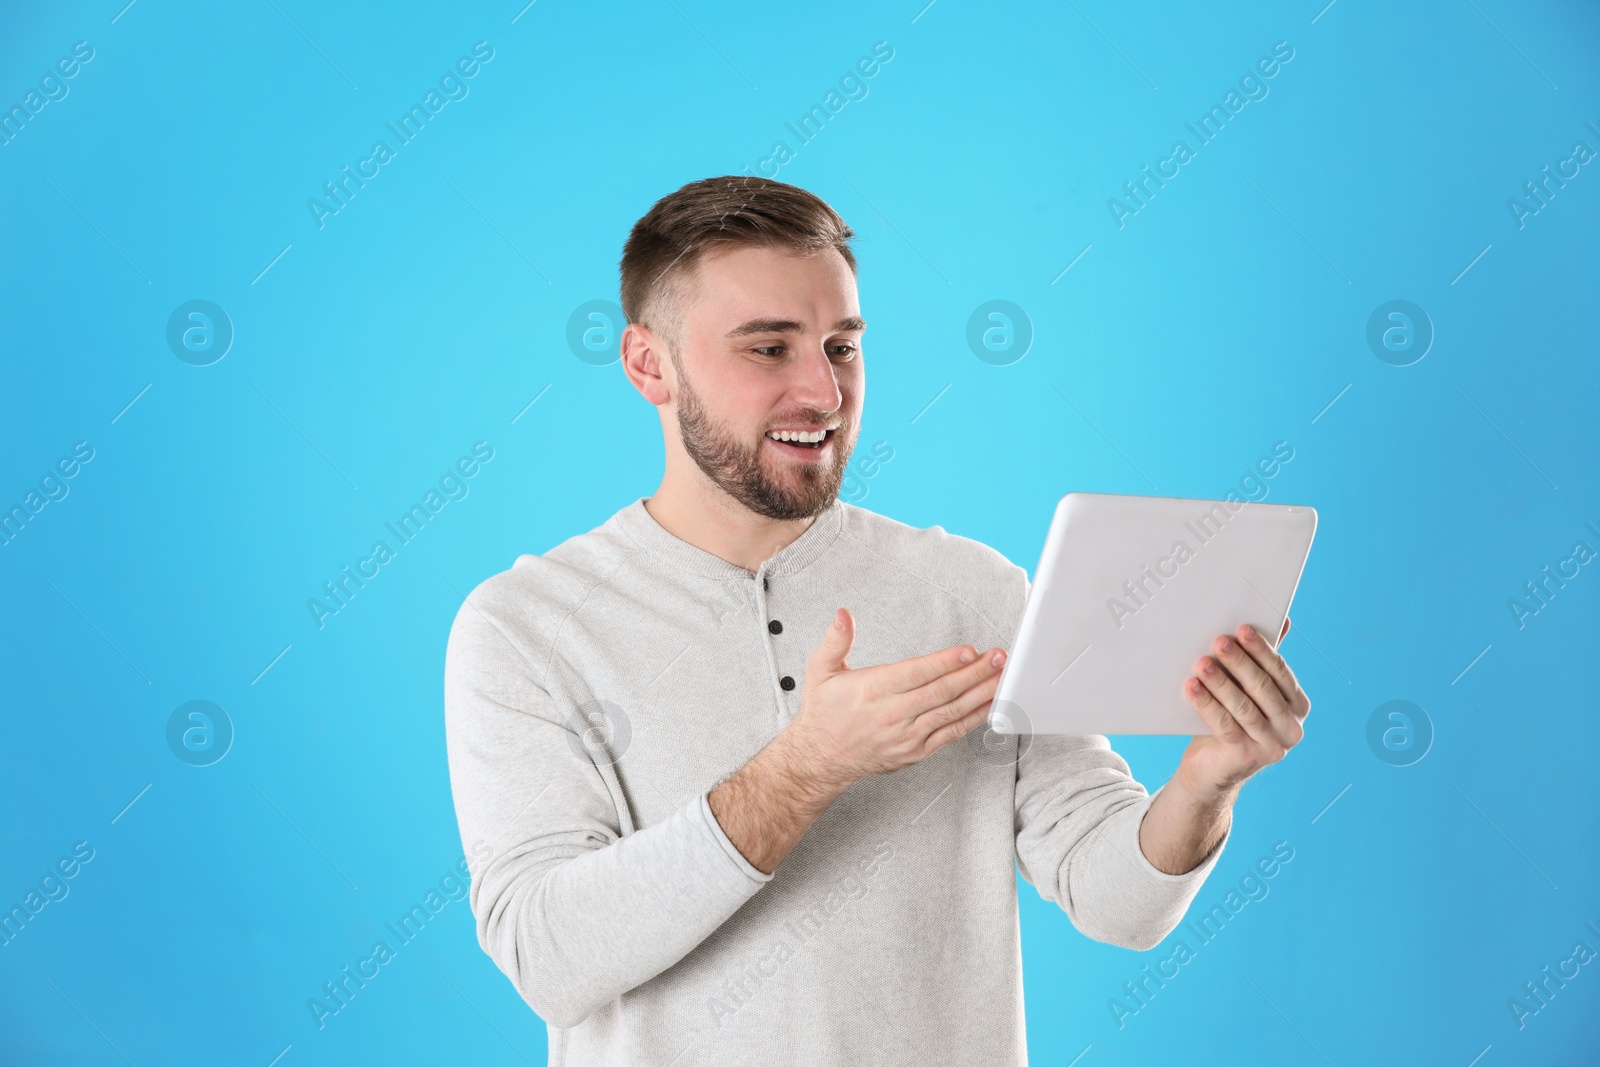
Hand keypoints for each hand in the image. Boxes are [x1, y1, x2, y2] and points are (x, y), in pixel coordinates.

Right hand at [780, 607, 1007, 791]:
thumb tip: (843, 615)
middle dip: (974, 673)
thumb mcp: (820, 670)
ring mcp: (906, 736)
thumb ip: (835, 641)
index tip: (970, 651)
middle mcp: (892, 714)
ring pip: (950, 712)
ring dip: (980, 694)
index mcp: (872, 690)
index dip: (945, 662)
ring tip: (1002, 678)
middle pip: (941, 691)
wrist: (821, 758)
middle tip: (999, 658)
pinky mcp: (916, 751)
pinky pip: (950, 733)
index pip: (916, 673)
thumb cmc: (824, 712)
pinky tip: (989, 705)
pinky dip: (972, 719)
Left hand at [1176, 617, 1308, 802]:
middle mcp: (1291, 728)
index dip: (1261, 650)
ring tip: (1201, 663)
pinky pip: (1225, 726)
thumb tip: (1284, 620)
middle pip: (1263, 689)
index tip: (1241, 629)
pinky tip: (1191, 687)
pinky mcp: (1246, 758)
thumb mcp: (1248, 690)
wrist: (1210, 768)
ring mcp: (1271, 746)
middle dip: (1240, 663)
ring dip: (1221, 682)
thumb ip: (1263, 661)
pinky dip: (1207, 704)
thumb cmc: (1231, 719)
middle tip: (1218, 642)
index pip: (1280, 673)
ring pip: (1244, 707)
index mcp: (1297, 706)